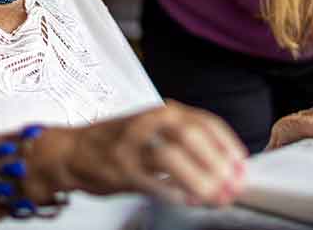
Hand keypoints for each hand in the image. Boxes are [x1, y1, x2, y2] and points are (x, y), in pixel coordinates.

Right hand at [40, 100, 247, 206]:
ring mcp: (131, 145)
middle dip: (217, 163)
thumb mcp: (153, 130)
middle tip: (232, 185)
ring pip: (171, 157)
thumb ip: (184, 141)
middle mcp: (148, 123)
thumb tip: (223, 164)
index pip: (204, 122)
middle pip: (191, 136)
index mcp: (162, 111)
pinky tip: (187, 202)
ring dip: (198, 179)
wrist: (71, 150)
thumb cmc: (117, 141)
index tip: (241, 165)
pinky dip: (173, 194)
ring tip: (214, 197)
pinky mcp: (118, 168)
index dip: (227, 144)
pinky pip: (150, 182)